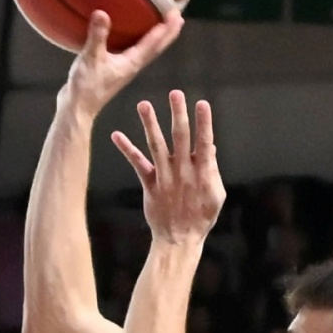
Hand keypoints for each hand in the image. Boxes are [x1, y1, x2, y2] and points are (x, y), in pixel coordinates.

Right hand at [61, 11, 183, 116]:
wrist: (77, 108)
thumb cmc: (86, 87)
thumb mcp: (90, 58)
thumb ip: (97, 36)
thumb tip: (102, 13)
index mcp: (131, 63)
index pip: (154, 43)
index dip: (166, 28)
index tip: (176, 14)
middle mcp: (132, 65)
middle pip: (156, 47)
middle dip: (168, 32)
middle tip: (178, 16)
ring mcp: (125, 68)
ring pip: (147, 50)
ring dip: (157, 37)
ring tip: (165, 24)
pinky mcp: (116, 69)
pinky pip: (134, 52)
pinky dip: (141, 42)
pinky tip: (135, 35)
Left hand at [112, 92, 225, 244]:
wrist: (179, 239)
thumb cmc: (201, 217)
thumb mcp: (216, 194)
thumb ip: (212, 169)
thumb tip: (209, 145)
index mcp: (202, 172)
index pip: (204, 142)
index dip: (204, 123)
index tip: (202, 103)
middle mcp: (183, 171)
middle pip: (180, 138)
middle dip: (178, 114)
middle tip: (175, 93)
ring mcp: (165, 177)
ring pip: (156, 146)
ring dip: (150, 124)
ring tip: (143, 104)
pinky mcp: (149, 184)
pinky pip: (137, 164)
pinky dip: (127, 149)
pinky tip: (116, 135)